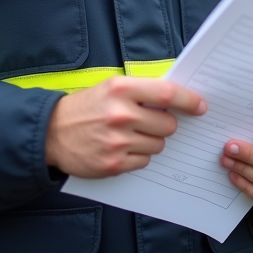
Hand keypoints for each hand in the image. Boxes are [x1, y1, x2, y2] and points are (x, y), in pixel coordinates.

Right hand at [45, 77, 206, 177]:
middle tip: (148, 122)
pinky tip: (121, 148)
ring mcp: (118, 142)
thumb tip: (175, 99)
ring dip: (150, 141)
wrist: (51, 132)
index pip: (167, 94)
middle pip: (168, 124)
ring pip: (158, 145)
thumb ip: (141, 91)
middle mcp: (121, 115)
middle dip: (164, 124)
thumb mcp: (111, 88)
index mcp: (121, 90)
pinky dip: (138, 156)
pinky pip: (145, 162)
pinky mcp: (114, 164)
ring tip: (129, 135)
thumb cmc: (86, 107)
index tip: (200, 106)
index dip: (189, 100)